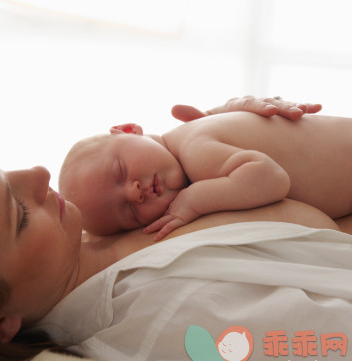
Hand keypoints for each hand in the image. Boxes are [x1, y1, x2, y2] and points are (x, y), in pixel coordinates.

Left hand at [143, 192, 199, 240]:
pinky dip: (162, 233)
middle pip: (161, 218)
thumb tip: (191, 197)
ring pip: (160, 222)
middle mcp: (173, 210)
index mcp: (176, 205)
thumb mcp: (190, 195)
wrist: (198, 195)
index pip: (166, 213)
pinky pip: (168, 228)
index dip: (161, 217)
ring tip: (145, 232)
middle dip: (153, 223)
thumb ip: (187, 198)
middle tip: (146, 228)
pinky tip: (156, 239)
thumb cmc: (197, 194)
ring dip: (152, 227)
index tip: (156, 221)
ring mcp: (175, 215)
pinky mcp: (179, 220)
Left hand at [171, 96, 321, 121]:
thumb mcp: (206, 125)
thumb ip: (194, 118)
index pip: (245, 103)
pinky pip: (291, 109)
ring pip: (280, 104)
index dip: (257, 106)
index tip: (268, 113)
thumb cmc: (215, 129)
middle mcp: (251, 104)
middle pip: (265, 102)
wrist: (229, 130)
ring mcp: (266, 108)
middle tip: (288, 112)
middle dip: (277, 106)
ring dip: (292, 106)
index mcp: (234, 106)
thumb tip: (173, 107)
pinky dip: (302, 107)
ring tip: (304, 111)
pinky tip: (315, 108)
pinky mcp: (277, 114)